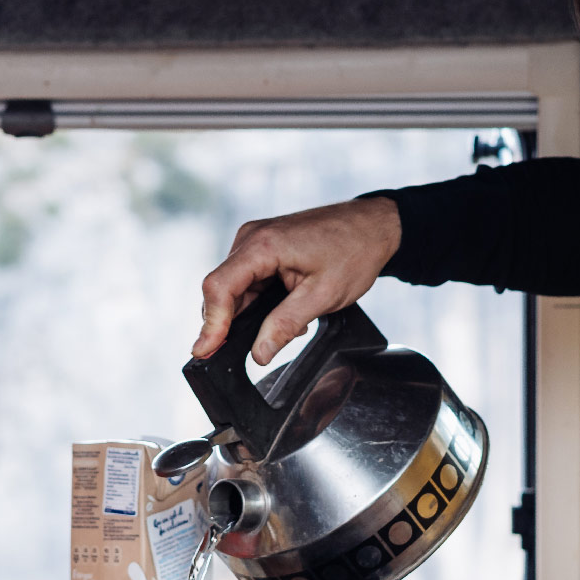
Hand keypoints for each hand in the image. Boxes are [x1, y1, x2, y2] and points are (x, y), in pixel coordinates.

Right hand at [192, 197, 400, 363]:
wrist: (374, 226)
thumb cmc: (354, 251)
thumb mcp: (322, 296)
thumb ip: (285, 325)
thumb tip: (258, 353)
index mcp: (263, 245)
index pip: (218, 287)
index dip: (211, 324)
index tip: (205, 352)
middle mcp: (251, 238)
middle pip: (221, 289)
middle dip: (231, 324)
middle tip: (257, 348)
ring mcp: (255, 241)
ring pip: (235, 288)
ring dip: (252, 314)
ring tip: (289, 324)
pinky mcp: (263, 247)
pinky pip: (248, 280)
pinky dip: (260, 302)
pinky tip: (287, 310)